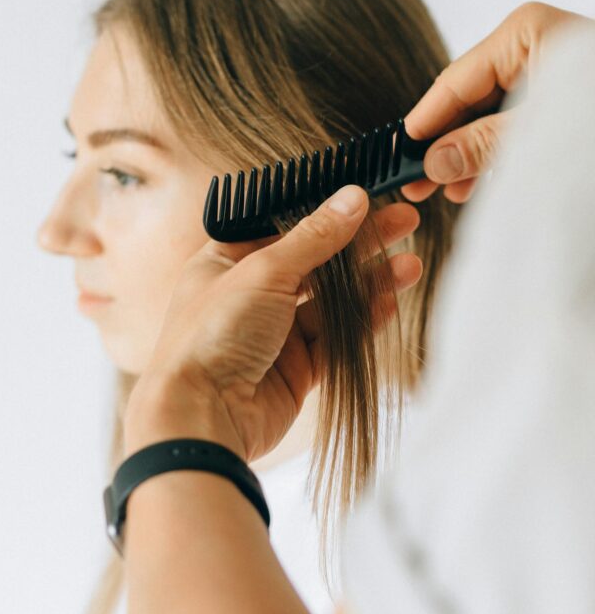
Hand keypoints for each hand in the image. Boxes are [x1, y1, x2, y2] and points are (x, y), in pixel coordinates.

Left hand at [124, 187, 421, 461]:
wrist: (203, 417)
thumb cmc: (212, 335)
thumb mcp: (264, 271)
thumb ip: (314, 237)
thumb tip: (352, 198)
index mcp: (225, 261)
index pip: (281, 225)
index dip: (322, 210)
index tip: (364, 195)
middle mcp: (249, 294)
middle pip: (314, 260)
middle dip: (358, 242)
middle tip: (402, 220)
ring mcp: (273, 332)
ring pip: (330, 300)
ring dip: (369, 282)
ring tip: (410, 263)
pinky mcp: (295, 367)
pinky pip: (335, 338)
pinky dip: (362, 320)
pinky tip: (390, 300)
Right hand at [402, 2, 584, 202]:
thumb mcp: (536, 133)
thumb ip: (480, 144)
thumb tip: (434, 161)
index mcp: (525, 32)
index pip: (455, 79)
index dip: (424, 119)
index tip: (400, 151)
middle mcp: (533, 44)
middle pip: (469, 97)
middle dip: (444, 142)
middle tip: (416, 181)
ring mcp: (547, 70)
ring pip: (490, 113)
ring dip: (467, 152)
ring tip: (446, 190)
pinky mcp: (559, 98)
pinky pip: (514, 122)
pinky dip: (495, 151)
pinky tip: (477, 180)